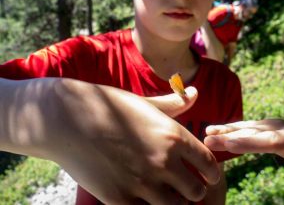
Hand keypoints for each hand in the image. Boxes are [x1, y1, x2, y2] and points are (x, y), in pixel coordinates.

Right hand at [0, 78, 219, 204]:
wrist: (70, 119)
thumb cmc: (111, 105)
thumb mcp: (145, 102)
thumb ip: (174, 102)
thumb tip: (194, 90)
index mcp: (173, 135)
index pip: (208, 164)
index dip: (211, 172)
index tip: (206, 174)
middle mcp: (163, 161)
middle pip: (196, 192)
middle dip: (193, 190)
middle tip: (183, 184)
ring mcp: (142, 182)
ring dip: (174, 202)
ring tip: (164, 191)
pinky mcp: (120, 199)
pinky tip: (142, 194)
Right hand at [204, 119, 283, 166]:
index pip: (270, 141)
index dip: (248, 143)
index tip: (228, 145)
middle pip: (254, 131)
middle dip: (230, 134)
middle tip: (207, 139)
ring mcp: (275, 125)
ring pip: (248, 126)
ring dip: (227, 129)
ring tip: (208, 132)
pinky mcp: (269, 125)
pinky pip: (248, 126)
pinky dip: (233, 128)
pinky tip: (219, 130)